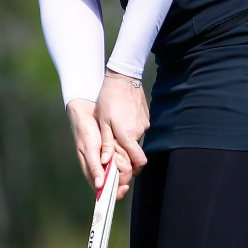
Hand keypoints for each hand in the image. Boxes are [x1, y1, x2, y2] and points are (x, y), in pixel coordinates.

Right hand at [66, 92, 140, 200]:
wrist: (88, 113)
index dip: (116, 192)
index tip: (124, 186)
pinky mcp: (115, 152)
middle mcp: (102, 169)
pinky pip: (126, 158)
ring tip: (119, 150)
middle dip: (123, 173)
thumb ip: (94, 167)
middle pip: (118, 181)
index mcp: (93, 173)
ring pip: (123, 170)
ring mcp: (109, 161)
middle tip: (119, 159)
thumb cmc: (85, 132)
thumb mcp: (89, 149)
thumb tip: (99, 185)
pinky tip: (121, 146)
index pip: (106, 191)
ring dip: (125, 162)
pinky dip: (126, 154)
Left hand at [94, 74, 147, 191]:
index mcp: (128, 135)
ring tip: (114, 131)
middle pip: (136, 154)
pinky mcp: (145, 118)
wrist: (123, 78)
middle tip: (113, 152)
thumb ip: (106, 144)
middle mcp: (139, 132)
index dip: (132, 170)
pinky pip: (138, 131)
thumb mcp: (102, 122)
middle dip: (126, 157)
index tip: (121, 169)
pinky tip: (121, 122)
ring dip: (127, 142)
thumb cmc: (109, 99)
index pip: (138, 162)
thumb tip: (106, 162)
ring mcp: (144, 125)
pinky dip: (130, 132)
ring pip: (136, 142)